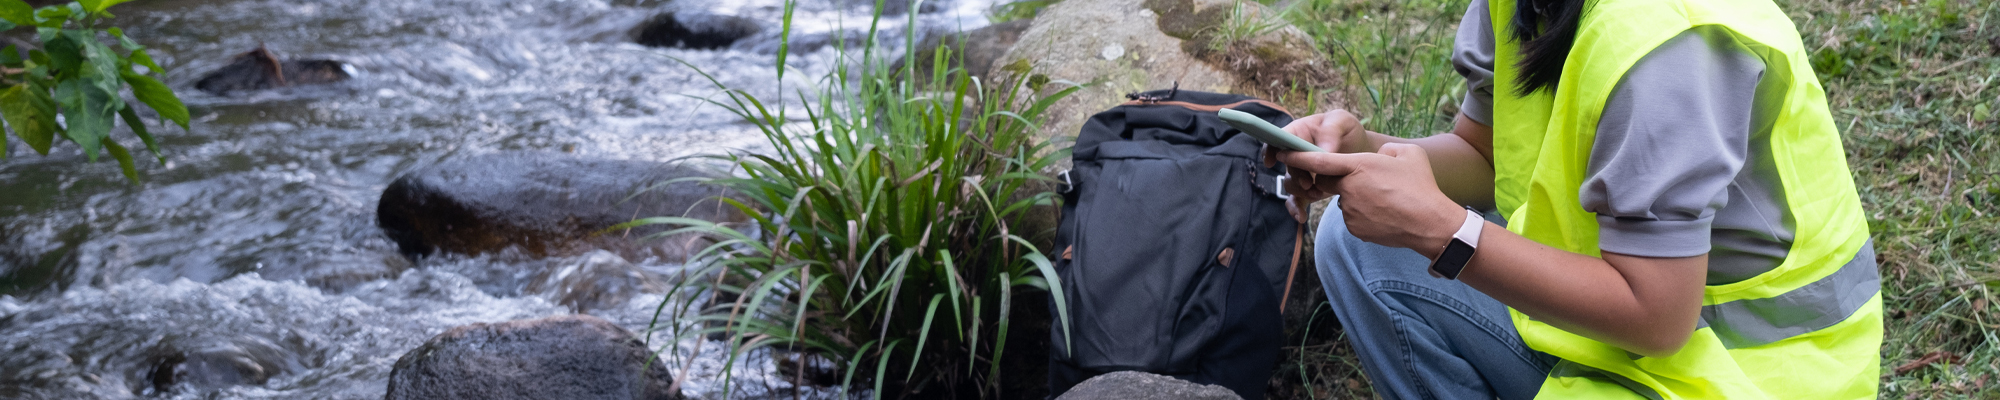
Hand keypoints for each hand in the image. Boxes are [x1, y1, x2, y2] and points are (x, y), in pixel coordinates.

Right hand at [1262, 110, 1372, 218]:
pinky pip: (1296, 200)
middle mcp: (1295, 154)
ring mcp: (1301, 172)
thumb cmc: (1346, 131)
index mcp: (1298, 133)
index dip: (1270, 150)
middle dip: (1296, 176)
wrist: (1361, 150)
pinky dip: (1296, 210)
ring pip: (1291, 185)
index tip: (1271, 162)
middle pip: (1286, 166)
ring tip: (1318, 194)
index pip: (1277, 140)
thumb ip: (1331, 131)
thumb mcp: (1342, 121)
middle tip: (1309, 183)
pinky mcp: (1309, 188)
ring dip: (1301, 192)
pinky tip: (1302, 218)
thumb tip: (1323, 151)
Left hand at [1277, 143, 1463, 255]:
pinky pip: (1352, 217)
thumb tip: (1380, 154)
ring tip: (1385, 200)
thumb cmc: (1421, 186)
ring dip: (1356, 198)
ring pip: (1343, 200)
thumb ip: (1388, 149)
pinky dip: (1363, 214)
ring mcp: (1349, 210)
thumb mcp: (1408, 154)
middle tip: (1365, 181)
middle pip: (1328, 181)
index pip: (1318, 161)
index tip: (1281, 153)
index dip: (1297, 156)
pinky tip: (1384, 213)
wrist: (1428, 223)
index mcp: (1358, 166)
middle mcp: (1348, 188)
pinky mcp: (1354, 228)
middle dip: (1337, 180)